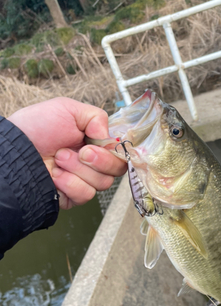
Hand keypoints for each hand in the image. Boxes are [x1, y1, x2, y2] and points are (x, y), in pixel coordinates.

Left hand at [8, 97, 126, 208]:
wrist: (14, 149)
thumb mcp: (68, 109)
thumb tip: (109, 137)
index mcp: (94, 142)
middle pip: (116, 170)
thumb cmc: (36, 126)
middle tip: (81, 151)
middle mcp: (91, 162)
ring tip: (59, 159)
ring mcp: (82, 180)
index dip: (113, 152)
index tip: (94, 144)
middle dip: (99, 160)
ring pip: (102, 183)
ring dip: (79, 170)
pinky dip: (70, 183)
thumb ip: (97, 117)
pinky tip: (55, 175)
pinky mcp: (71, 196)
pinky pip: (85, 195)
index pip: (120, 153)